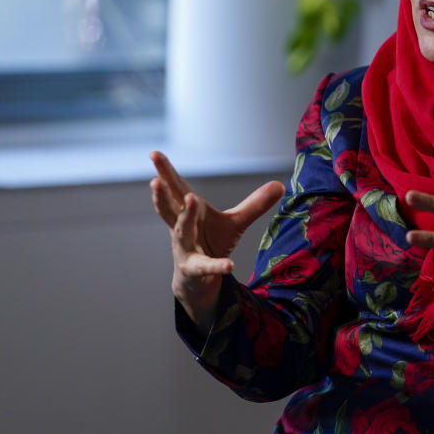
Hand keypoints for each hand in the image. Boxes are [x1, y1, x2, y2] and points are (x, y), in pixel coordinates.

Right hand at [149, 151, 283, 333]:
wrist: (197, 280)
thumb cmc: (211, 242)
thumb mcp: (234, 222)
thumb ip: (254, 205)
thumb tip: (279, 185)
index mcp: (189, 211)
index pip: (176, 188)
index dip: (165, 171)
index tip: (154, 153)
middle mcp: (180, 227)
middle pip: (169, 208)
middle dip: (162, 194)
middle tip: (156, 180)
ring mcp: (184, 249)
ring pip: (180, 232)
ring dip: (184, 217)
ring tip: (191, 199)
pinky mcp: (194, 270)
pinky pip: (206, 266)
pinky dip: (217, 265)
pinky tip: (230, 265)